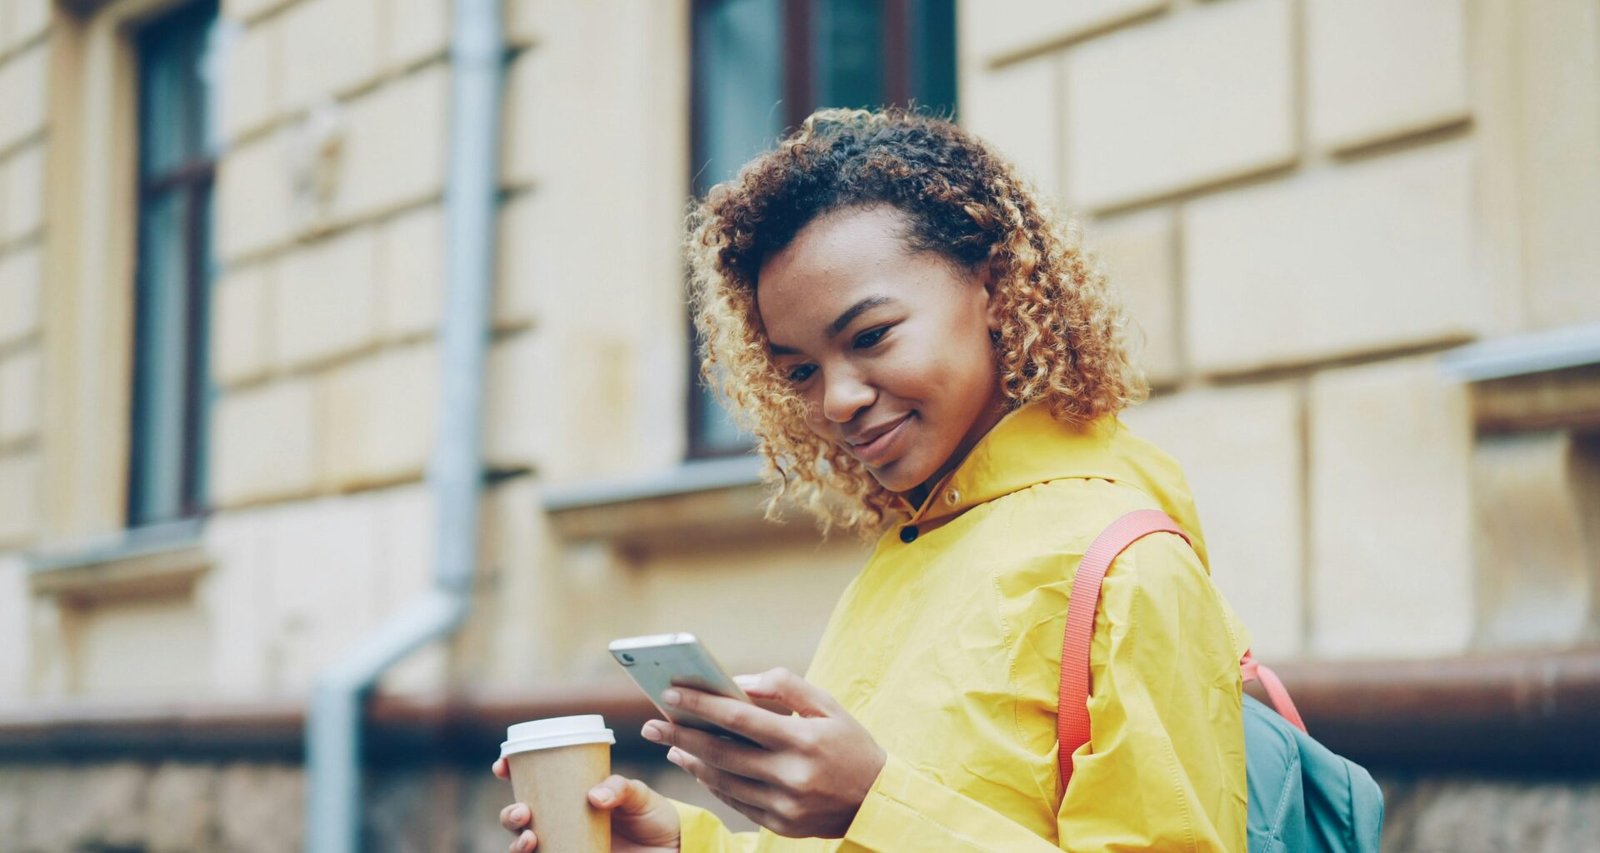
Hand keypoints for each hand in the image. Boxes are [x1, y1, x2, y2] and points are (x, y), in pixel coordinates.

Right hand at [492, 758, 680, 852]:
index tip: (502, 765)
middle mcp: (563, 820)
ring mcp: (566, 844)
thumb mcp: (640, 795)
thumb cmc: (654, 816)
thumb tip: (595, 796)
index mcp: (572, 794)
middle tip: (521, 812)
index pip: (534, 781)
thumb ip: (620, 789)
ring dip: (517, 843)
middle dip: (509, 814)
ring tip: (530, 837)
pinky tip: (538, 852)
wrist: (673, 849)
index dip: (511, 771)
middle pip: (520, 819)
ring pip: (526, 846)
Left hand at [644, 667, 886, 838]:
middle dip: (680, 735)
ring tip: (668, 745)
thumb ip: (785, 686)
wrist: (877, 802)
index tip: (670, 692)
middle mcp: (791, 774)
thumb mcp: (828, 706)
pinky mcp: (780, 824)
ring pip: (723, 780)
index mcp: (804, 739)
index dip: (701, 704)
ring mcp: (784, 804)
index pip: (740, 718)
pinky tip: (697, 767)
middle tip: (650, 724)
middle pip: (721, 752)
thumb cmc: (851, 744)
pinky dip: (712, 784)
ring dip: (690, 761)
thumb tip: (740, 683)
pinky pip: (736, 802)